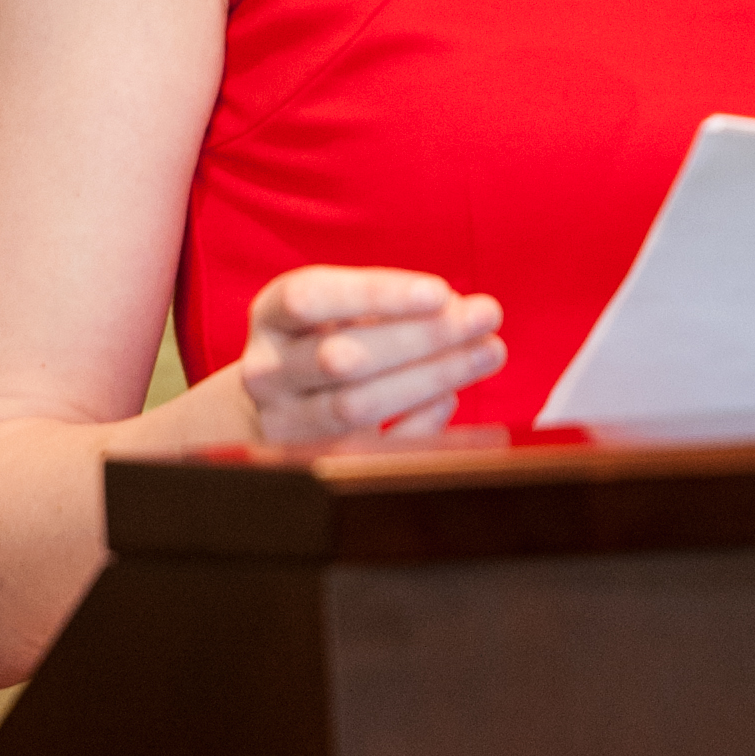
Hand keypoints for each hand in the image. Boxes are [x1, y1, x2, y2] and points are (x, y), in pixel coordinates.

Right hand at [237, 265, 505, 447]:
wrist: (276, 402)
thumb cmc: (323, 340)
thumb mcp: (340, 308)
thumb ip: (390, 304)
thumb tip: (455, 310)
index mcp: (271, 315)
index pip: (311, 298)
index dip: (375, 295)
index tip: (439, 292)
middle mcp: (267, 370)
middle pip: (341, 357)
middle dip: (421, 338)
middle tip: (484, 319)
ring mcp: (283, 422)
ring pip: (356, 406)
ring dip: (430, 378)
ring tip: (486, 353)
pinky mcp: (311, 463)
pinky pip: (370, 450)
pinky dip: (417, 424)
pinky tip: (451, 397)